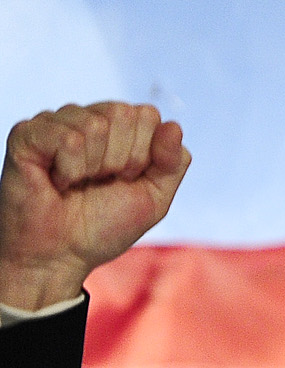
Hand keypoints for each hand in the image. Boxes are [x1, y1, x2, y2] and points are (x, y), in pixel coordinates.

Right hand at [0, 102, 188, 310]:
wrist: (61, 255)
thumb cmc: (104, 226)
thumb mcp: (154, 198)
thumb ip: (173, 163)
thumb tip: (174, 125)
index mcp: (119, 128)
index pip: (148, 114)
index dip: (144, 154)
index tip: (125, 179)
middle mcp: (87, 118)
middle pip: (123, 112)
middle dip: (122, 158)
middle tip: (100, 182)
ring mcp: (55, 123)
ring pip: (95, 124)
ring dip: (93, 167)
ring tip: (77, 183)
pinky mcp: (27, 134)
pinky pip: (68, 139)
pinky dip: (69, 169)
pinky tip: (57, 181)